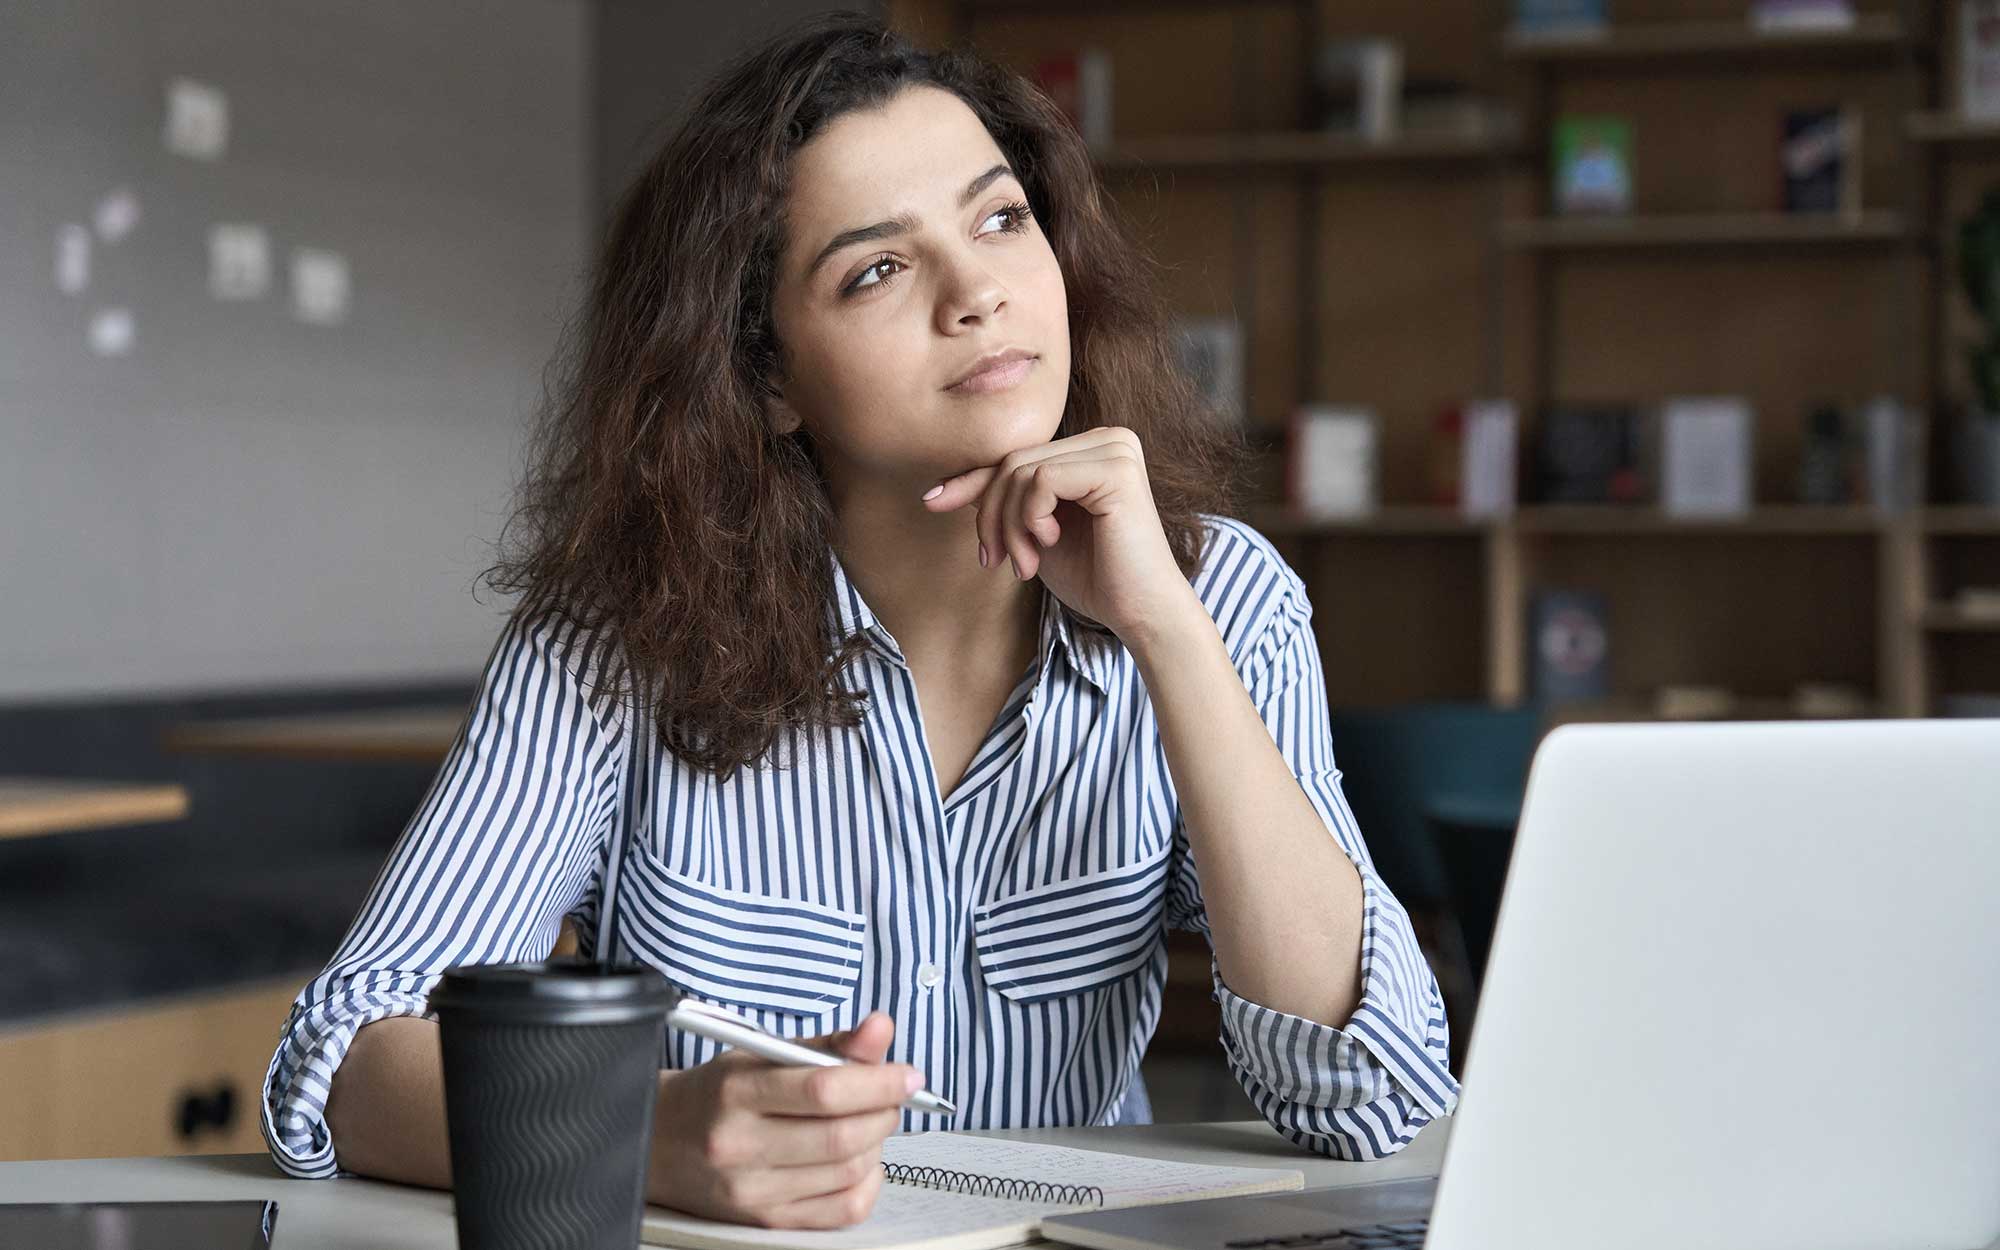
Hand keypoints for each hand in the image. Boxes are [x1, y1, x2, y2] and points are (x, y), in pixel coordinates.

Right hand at [645, 1012, 917, 1228]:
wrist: (659, 1141)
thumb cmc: (717, 1093)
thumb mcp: (762, 1053)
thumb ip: (828, 1045)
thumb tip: (881, 1029)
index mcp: (737, 1091)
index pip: (825, 1090)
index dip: (879, 1081)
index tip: (908, 1075)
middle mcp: (740, 1146)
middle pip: (842, 1136)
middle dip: (883, 1111)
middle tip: (889, 1095)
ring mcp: (752, 1192)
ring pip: (848, 1172)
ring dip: (876, 1143)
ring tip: (866, 1122)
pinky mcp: (765, 1222)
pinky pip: (843, 1211)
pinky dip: (868, 1182)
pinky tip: (858, 1160)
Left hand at [920, 426, 1197, 647]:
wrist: (1140, 614)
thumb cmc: (1095, 578)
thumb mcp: (1034, 533)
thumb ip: (1006, 503)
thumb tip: (946, 486)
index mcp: (1092, 449)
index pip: (1016, 456)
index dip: (971, 481)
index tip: (932, 502)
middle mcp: (1108, 438)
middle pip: (1013, 461)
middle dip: (991, 516)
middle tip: (995, 562)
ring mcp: (1115, 448)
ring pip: (1021, 470)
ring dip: (1009, 526)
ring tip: (1024, 564)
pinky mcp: (1115, 468)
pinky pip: (1041, 479)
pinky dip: (1029, 518)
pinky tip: (1048, 544)